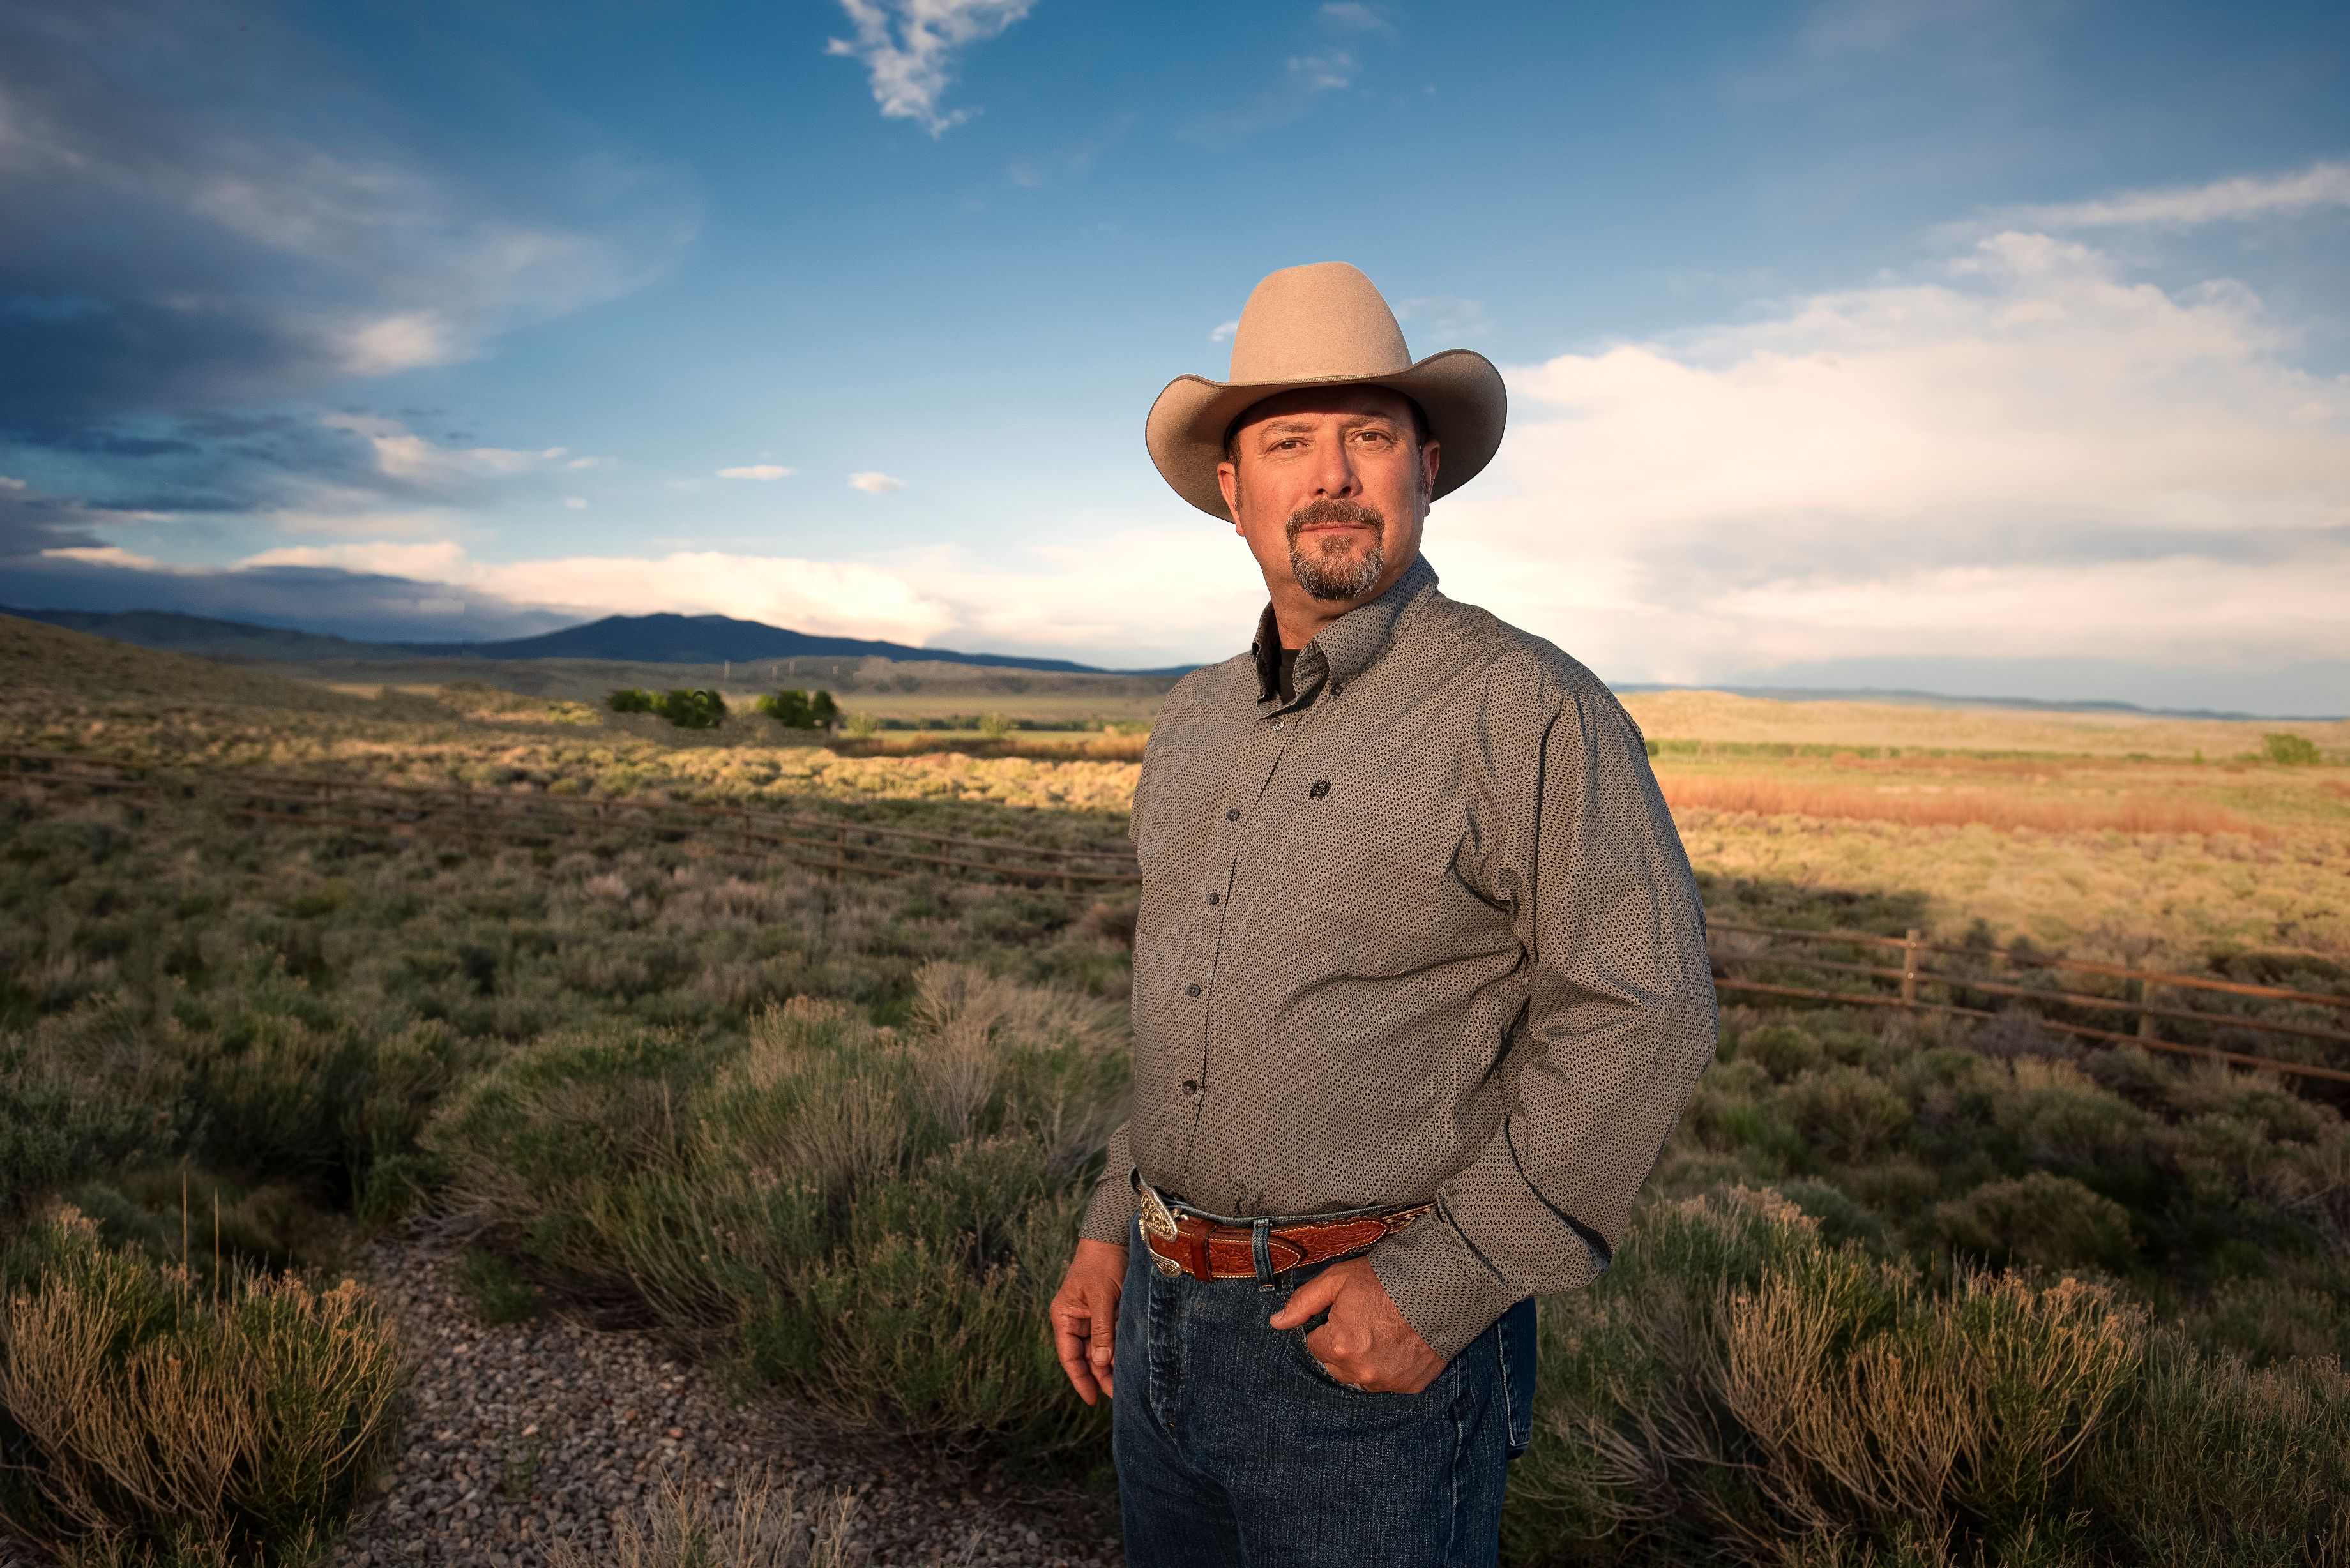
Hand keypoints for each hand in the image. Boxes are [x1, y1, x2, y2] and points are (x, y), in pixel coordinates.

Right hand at [1049, 1239, 1126, 1403]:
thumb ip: (1102, 1330)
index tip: (1092, 1399)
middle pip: (1086, 1357)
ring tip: (1127, 1384)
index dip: (1079, 1379)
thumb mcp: (1102, 1296)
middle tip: (1118, 1395)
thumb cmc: (1102, 1263)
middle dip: (1100, 1376)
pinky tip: (1131, 1363)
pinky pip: (1113, 1338)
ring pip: (1101, 1350)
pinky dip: (1120, 1350)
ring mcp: (1093, 1318)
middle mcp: (1076, 1321)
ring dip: (1112, 1365)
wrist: (1114, 1237)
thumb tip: (1102, 1363)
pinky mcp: (1109, 1314)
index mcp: (1064, 1316)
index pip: (1069, 1356)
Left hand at [1267, 1258, 1444, 1394]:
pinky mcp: (1411, 1386)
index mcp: (1339, 1346)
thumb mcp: (1338, 1280)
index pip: (1316, 1346)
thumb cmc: (1386, 1281)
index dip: (1329, 1327)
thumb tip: (1276, 1323)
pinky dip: (1392, 1367)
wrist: (1440, 1287)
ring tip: (1384, 1332)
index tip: (1347, 1313)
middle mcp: (1361, 1371)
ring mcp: (1388, 1381)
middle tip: (1366, 1321)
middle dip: (1344, 1346)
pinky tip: (1401, 1344)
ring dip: (1366, 1360)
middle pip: (1336, 1365)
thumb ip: (1303, 1303)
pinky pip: (1389, 1381)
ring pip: (1362, 1376)